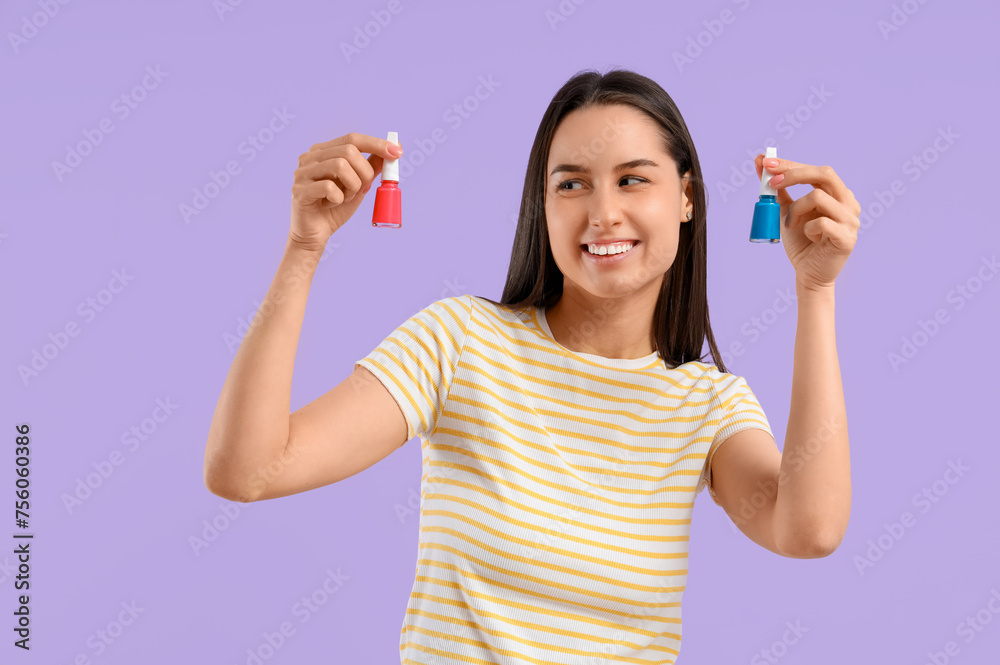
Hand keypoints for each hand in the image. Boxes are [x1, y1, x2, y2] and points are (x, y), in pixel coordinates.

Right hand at [289, 133, 402, 251]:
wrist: (315, 235)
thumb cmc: (335, 208)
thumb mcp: (358, 186)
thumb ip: (372, 167)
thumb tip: (394, 149)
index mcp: (324, 151)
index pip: (353, 138)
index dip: (376, 144)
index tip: (397, 153)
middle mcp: (310, 157)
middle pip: (349, 151)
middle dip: (365, 172)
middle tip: (362, 189)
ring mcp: (302, 172)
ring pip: (340, 166)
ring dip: (352, 186)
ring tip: (345, 198)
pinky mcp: (299, 190)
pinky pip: (329, 188)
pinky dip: (339, 199)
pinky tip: (331, 205)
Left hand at [755, 154, 860, 290]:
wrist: (809, 274)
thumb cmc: (801, 242)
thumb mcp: (786, 211)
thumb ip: (777, 189)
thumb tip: (761, 161)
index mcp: (837, 193)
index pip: (816, 170)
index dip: (791, 165)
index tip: (766, 163)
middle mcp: (848, 202)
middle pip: (825, 174)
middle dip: (794, 174)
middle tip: (771, 183)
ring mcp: (851, 219)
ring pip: (819, 197)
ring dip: (796, 209)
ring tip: (791, 225)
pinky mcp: (847, 238)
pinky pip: (822, 222)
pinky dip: (808, 228)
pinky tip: (810, 238)